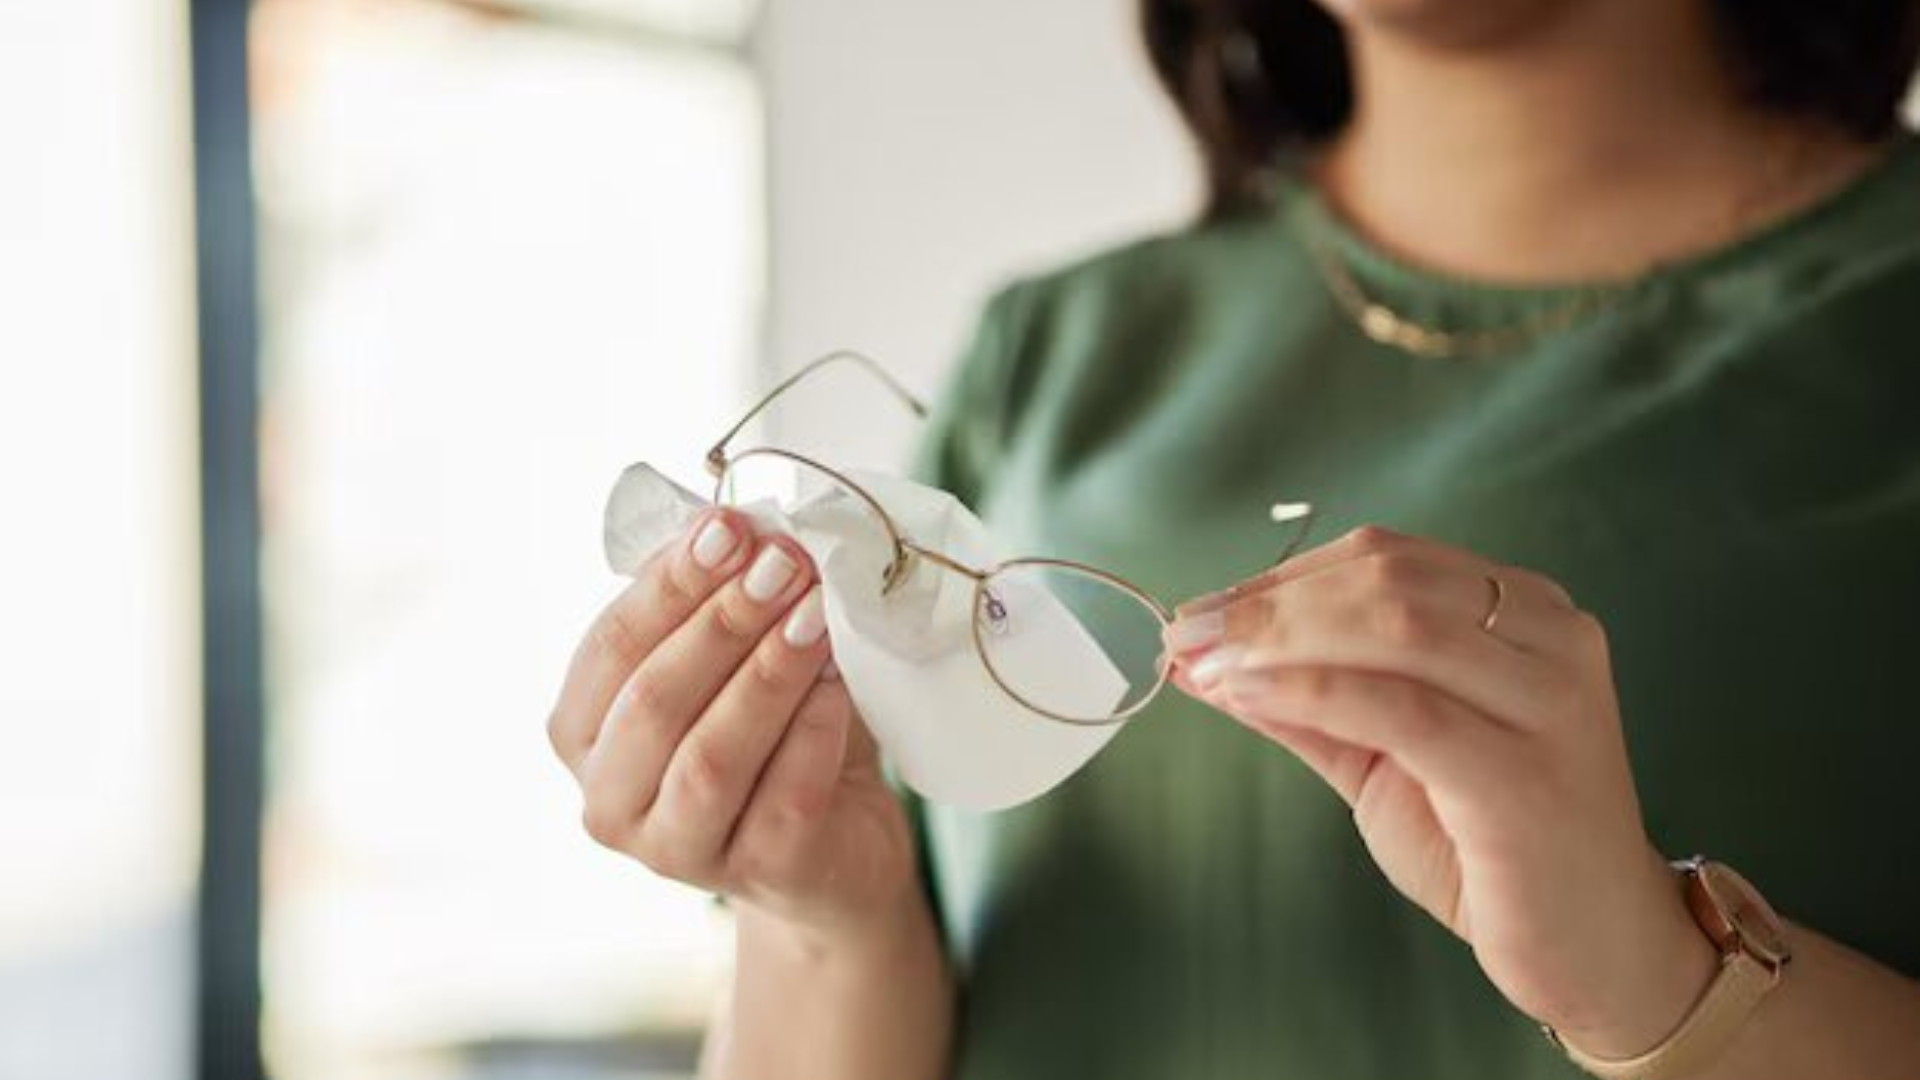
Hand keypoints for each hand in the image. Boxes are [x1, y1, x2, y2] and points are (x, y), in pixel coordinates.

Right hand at [547, 509, 917, 942]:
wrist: (839, 841)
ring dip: (768, 674)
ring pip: (711, 755)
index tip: (730, 527)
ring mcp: (677, 851)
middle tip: (785, 564)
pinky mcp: (758, 876)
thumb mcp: (730, 660)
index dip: (670, 583)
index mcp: (582, 732)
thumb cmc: (773, 734)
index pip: (611, 647)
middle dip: (723, 622)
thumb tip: (740, 525)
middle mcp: (610, 801)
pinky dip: (814, 731)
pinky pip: (784, 797)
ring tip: (816, 613)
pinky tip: (840, 684)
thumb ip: (717, 599)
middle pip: (655, 700)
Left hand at [1163, 526, 1718, 1057]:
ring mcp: (1547, 701)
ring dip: (1277, 640)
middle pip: (1386, 578)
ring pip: (1394, 626)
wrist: (1597, 949)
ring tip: (1206, 664)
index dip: (1280, 577)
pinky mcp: (1523, 773)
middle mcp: (1549, 637)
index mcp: (1524, 611)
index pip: (1386, 558)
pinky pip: (1401, 707)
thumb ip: (1307, 699)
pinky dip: (1311, 690)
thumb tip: (1206, 657)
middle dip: (1267, 603)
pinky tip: (1251, 696)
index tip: (1201, 611)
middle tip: (1187, 634)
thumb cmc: (1493, 846)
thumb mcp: (1385, 754)